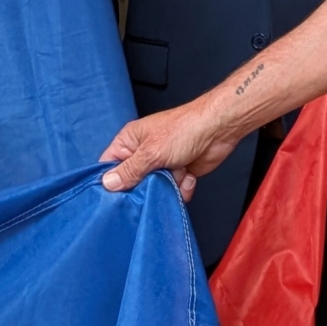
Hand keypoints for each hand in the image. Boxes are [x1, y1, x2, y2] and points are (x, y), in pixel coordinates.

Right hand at [99, 99, 240, 198]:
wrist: (218, 130)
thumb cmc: (185, 128)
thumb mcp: (151, 152)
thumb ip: (129, 170)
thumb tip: (108, 183)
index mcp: (130, 141)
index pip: (109, 165)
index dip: (110, 181)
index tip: (114, 197)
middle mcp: (143, 153)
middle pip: (132, 182)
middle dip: (143, 188)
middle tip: (149, 188)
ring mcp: (161, 164)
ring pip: (153, 190)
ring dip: (165, 188)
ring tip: (173, 176)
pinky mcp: (178, 173)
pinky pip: (172, 191)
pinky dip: (181, 187)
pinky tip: (187, 176)